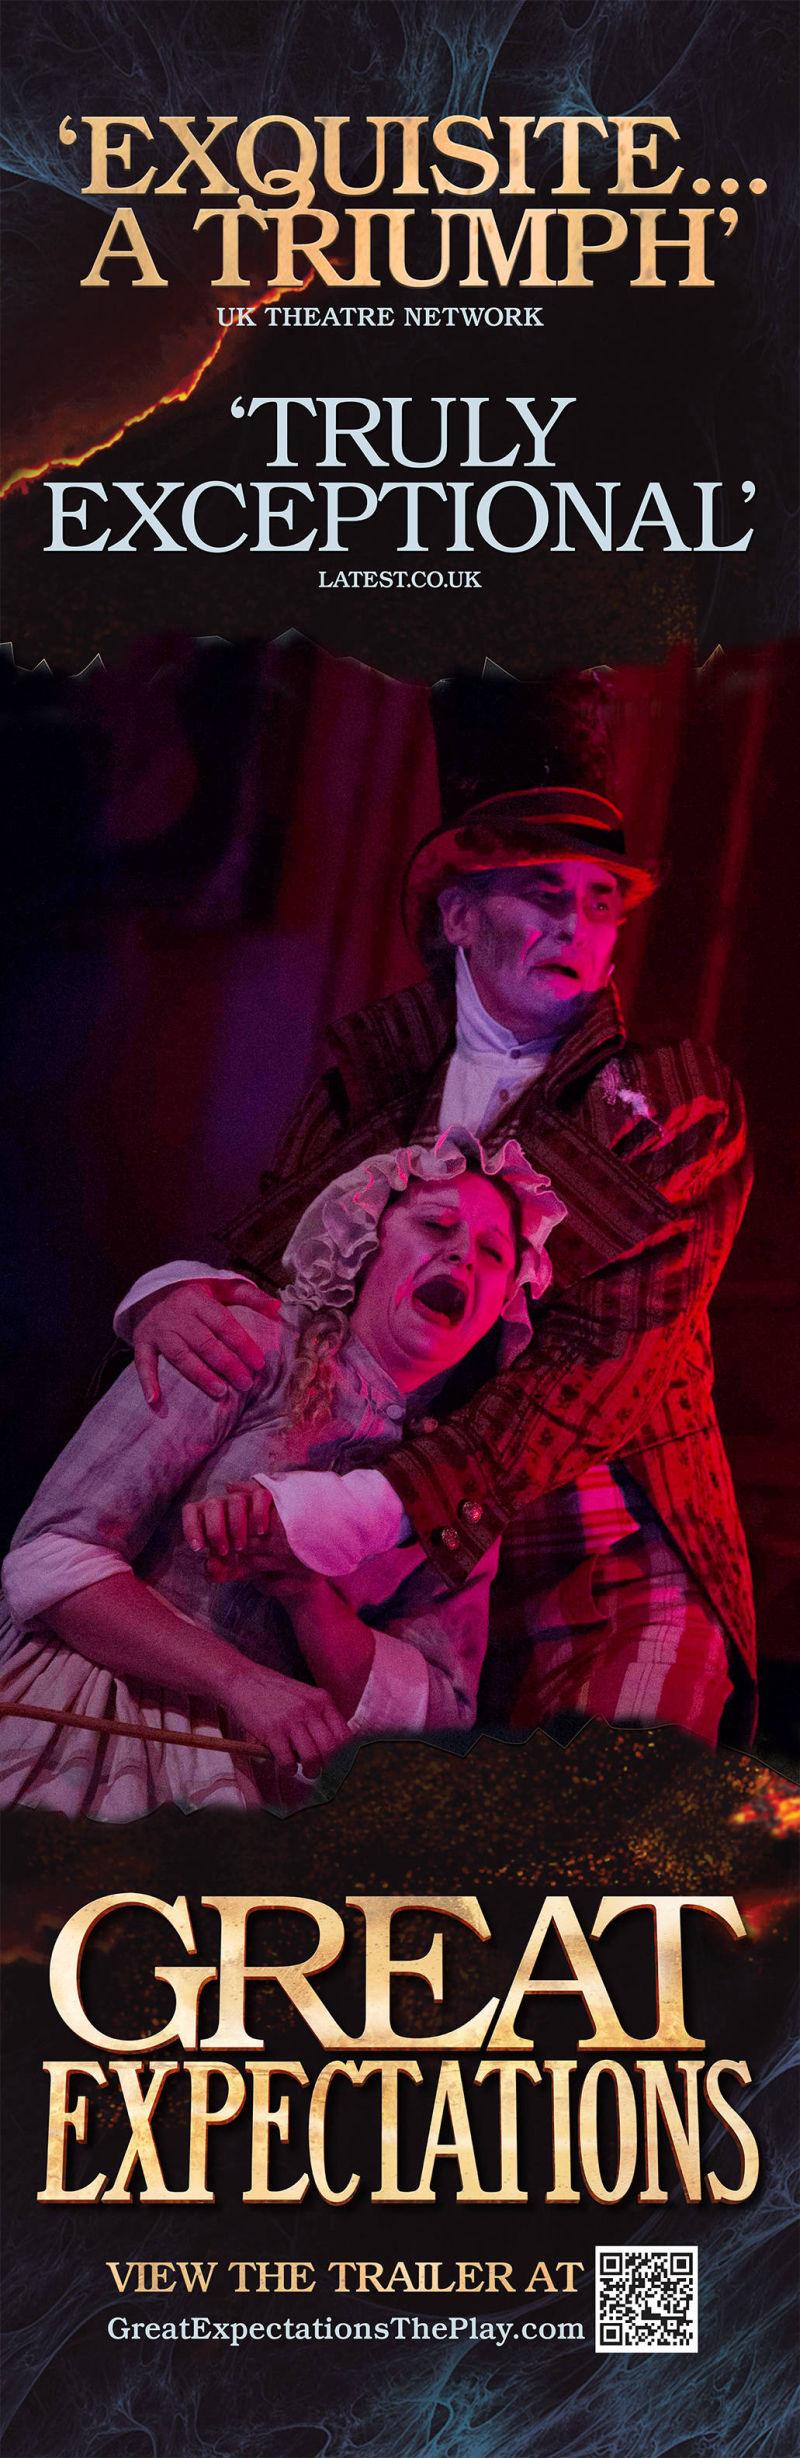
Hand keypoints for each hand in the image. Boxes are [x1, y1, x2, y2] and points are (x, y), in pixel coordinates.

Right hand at [133, 1279, 280, 1404]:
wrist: (154, 1294)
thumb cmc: (198, 1297)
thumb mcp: (223, 1289)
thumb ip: (251, 1296)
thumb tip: (278, 1307)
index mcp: (197, 1299)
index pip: (223, 1324)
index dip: (242, 1344)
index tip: (258, 1364)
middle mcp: (176, 1314)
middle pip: (204, 1343)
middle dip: (226, 1365)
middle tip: (245, 1384)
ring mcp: (158, 1329)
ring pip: (179, 1356)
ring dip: (199, 1375)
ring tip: (220, 1392)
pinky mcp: (142, 1342)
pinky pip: (142, 1363)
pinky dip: (147, 1382)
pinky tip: (154, 1400)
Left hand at [183, 1477, 280, 1573]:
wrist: (278, 1551)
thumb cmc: (248, 1557)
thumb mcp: (232, 1568)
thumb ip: (219, 1570)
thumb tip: (210, 1565)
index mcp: (211, 1517)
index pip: (191, 1510)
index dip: (191, 1527)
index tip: (198, 1548)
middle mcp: (227, 1504)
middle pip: (212, 1505)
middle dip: (216, 1531)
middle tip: (224, 1551)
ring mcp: (247, 1499)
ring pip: (236, 1500)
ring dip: (236, 1525)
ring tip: (241, 1546)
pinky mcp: (266, 1499)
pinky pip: (260, 1496)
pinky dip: (258, 1513)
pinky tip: (261, 1530)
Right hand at [226, 1660, 348, 1772]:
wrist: (244, 1679)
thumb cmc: (276, 1693)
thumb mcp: (306, 1697)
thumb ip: (321, 1716)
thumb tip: (336, 1748)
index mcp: (323, 1700)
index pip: (345, 1734)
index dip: (346, 1755)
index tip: (341, 1765)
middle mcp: (310, 1709)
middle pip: (332, 1749)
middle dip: (330, 1767)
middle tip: (324, 1771)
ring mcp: (291, 1720)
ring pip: (312, 1758)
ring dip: (312, 1771)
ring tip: (308, 1772)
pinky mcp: (272, 1731)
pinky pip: (287, 1761)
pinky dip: (289, 1769)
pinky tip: (287, 1766)